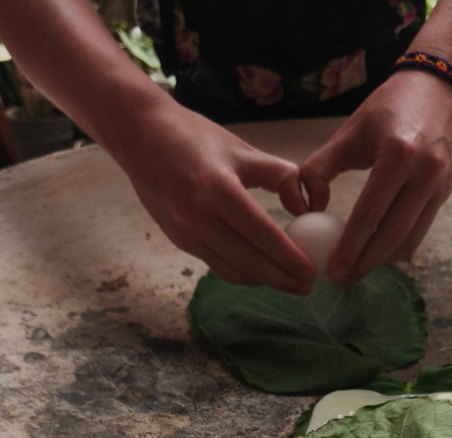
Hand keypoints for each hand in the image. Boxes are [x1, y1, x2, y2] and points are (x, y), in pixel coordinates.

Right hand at [117, 102, 314, 293]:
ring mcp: (184, 232)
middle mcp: (198, 217)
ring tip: (290, 284)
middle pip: (249, 261)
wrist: (139, 137)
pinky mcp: (178, 240)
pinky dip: (242, 273)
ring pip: (232, 271)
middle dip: (283, 279)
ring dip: (263, 282)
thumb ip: (280, 175)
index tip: (312, 270)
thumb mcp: (242, 149)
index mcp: (218, 189)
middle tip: (308, 285)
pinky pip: (216, 265)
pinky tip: (262, 272)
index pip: (262, 234)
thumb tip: (306, 207)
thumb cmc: (194, 137)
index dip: (290, 257)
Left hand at [301, 70, 451, 287]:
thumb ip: (319, 168)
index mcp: (397, 155)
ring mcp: (441, 184)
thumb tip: (306, 207)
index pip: (369, 214)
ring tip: (358, 271)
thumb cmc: (388, 107)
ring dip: (383, 261)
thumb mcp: (348, 132)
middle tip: (342, 281)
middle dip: (365, 264)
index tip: (333, 271)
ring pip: (411, 238)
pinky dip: (399, 247)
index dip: (350, 248)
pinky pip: (422, 229)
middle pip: (392, 235)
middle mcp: (425, 172)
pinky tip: (379, 254)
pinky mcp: (447, 190)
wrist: (440, 86)